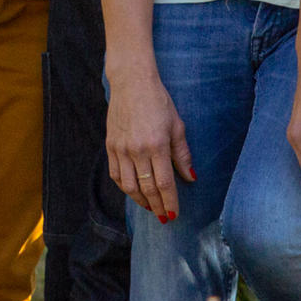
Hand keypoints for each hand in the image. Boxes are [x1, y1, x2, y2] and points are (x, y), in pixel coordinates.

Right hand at [105, 61, 193, 222]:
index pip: (164, 183)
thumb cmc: (158, 101)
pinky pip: (116, 175)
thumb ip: (182, 154)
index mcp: (157, 145)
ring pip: (129, 186)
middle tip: (164, 218)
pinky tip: (134, 192)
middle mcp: (137, 150)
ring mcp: (121, 148)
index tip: (174, 215)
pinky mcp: (110, 145)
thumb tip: (190, 178)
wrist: (131, 82)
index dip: (169, 202)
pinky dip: (125, 188)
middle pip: (147, 189)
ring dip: (140, 201)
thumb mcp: (177, 125)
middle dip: (156, 206)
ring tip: (150, 208)